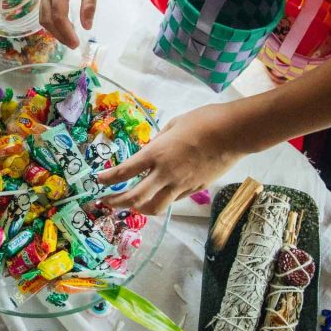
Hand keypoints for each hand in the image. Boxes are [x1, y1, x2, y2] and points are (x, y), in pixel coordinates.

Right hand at [39, 0, 100, 48]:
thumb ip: (89, 4)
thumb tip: (87, 26)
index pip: (59, 16)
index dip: (66, 32)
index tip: (76, 44)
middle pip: (47, 19)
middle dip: (59, 35)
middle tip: (73, 44)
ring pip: (43, 16)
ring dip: (54, 30)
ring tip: (68, 38)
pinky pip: (44, 10)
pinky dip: (51, 22)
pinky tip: (63, 26)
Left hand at [97, 104, 244, 214]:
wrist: (233, 133)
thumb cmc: (203, 121)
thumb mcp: (173, 125)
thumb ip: (158, 141)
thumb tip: (151, 150)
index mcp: (156, 154)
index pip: (124, 172)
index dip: (108, 179)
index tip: (98, 181)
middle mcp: (165, 174)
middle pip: (134, 198)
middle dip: (116, 202)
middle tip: (105, 202)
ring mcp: (180, 185)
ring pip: (155, 207)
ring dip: (139, 209)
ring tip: (131, 206)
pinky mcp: (194, 190)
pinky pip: (174, 199)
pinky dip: (162, 199)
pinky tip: (160, 194)